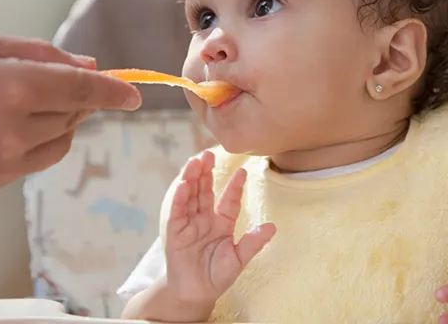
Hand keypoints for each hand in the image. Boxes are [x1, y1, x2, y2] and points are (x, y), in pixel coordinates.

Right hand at [164, 150, 275, 306]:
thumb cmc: (216, 276)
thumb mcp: (239, 259)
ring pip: (191, 196)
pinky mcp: (175, 232)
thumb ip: (252, 242)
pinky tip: (184, 185)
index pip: (228, 200)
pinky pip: (178, 212)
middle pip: (205, 191)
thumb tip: (272, 227)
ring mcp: (189, 224)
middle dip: (206, 172)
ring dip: (192, 178)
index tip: (243, 171)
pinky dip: (180, 199)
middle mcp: (204, 219)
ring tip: (195, 162)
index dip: (234, 186)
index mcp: (221, 223)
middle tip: (209, 154)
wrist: (196, 294)